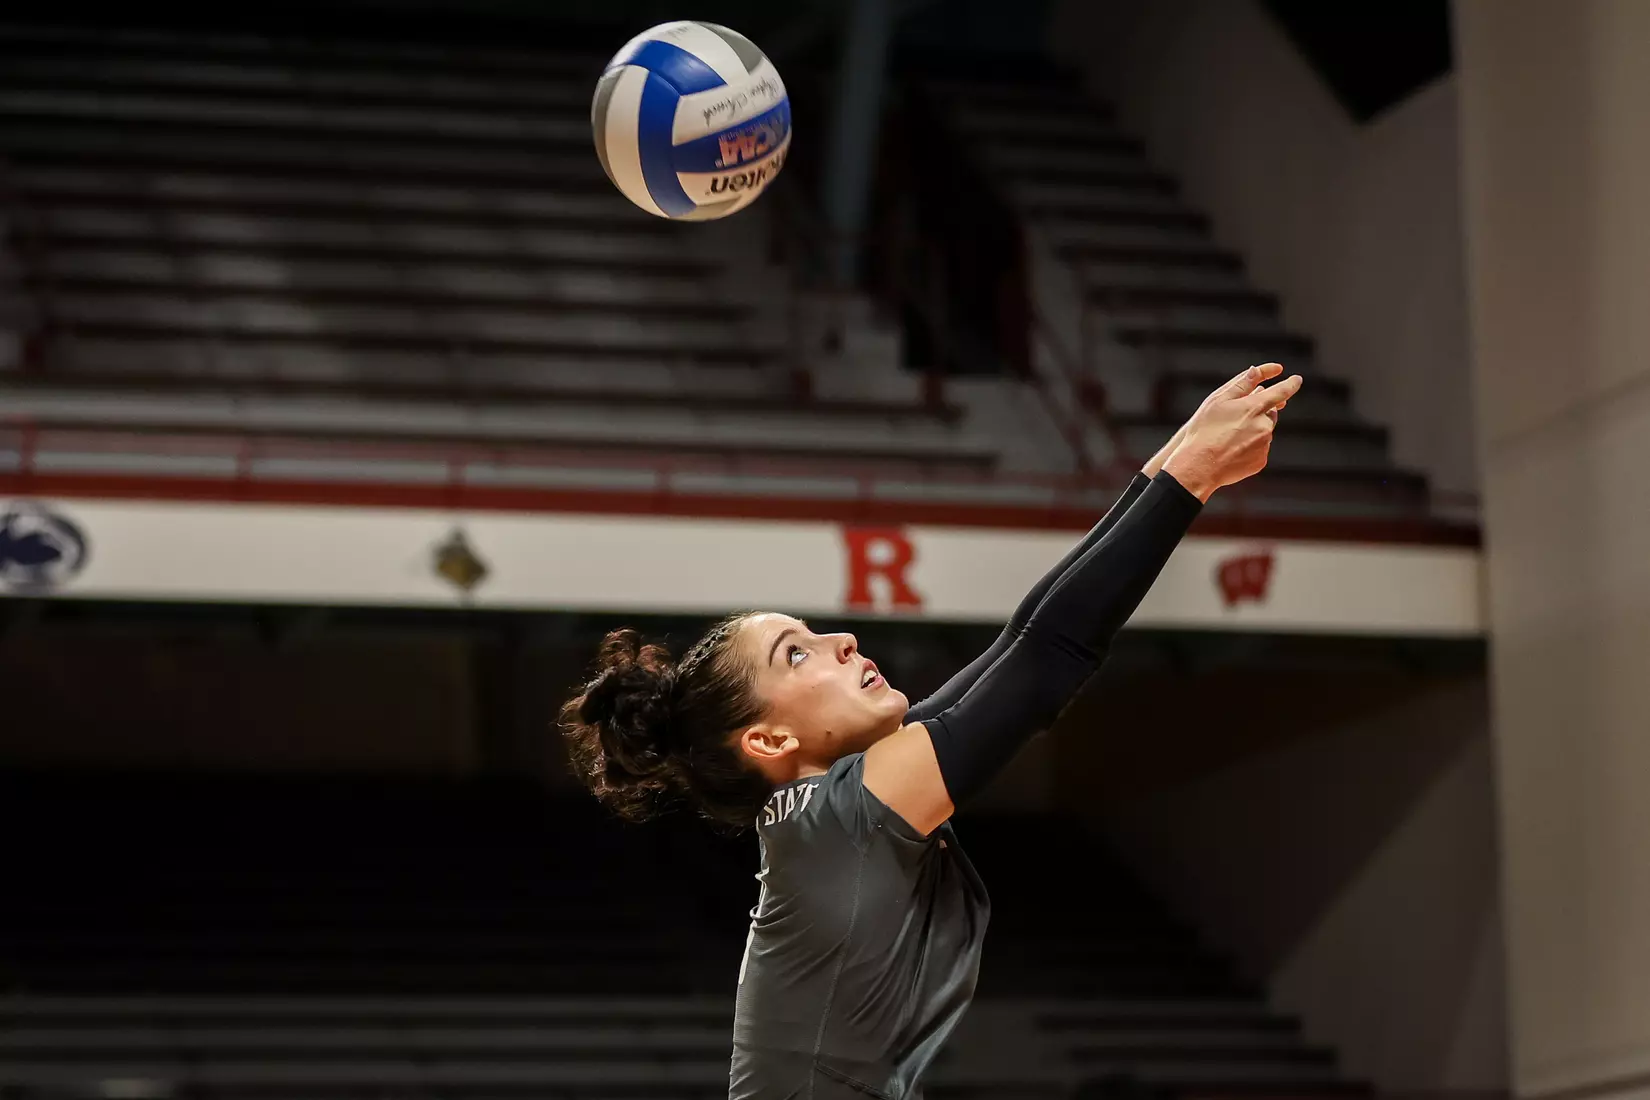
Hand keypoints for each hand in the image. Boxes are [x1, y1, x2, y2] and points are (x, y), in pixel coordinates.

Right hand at [1142, 366, 1290, 476]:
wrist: (1199, 466)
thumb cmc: (1203, 431)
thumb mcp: (1217, 401)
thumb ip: (1240, 385)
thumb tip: (1256, 371)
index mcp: (1254, 407)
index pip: (1281, 392)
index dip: (1291, 384)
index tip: (1297, 379)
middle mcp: (1264, 426)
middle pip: (1270, 413)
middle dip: (1258, 412)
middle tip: (1236, 418)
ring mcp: (1264, 445)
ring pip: (1264, 432)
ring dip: (1253, 430)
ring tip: (1228, 438)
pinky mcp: (1261, 461)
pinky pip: (1260, 449)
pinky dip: (1250, 447)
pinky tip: (1232, 450)